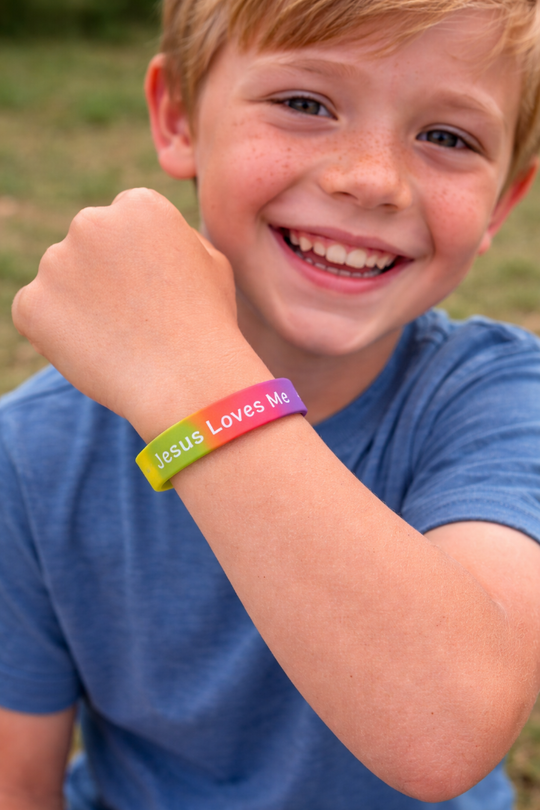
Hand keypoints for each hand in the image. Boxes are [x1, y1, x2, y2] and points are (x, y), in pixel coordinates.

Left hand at [12, 189, 260, 437]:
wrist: (186, 379)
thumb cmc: (209, 324)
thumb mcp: (213, 263)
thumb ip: (176, 238)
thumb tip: (149, 236)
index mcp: (138, 206)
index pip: (124, 221)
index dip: (139, 259)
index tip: (154, 291)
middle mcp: (91, 223)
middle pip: (89, 244)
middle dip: (104, 273)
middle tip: (135, 317)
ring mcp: (55, 263)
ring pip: (62, 278)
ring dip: (81, 301)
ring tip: (120, 338)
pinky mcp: (31, 304)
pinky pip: (38, 313)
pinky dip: (58, 332)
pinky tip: (96, 351)